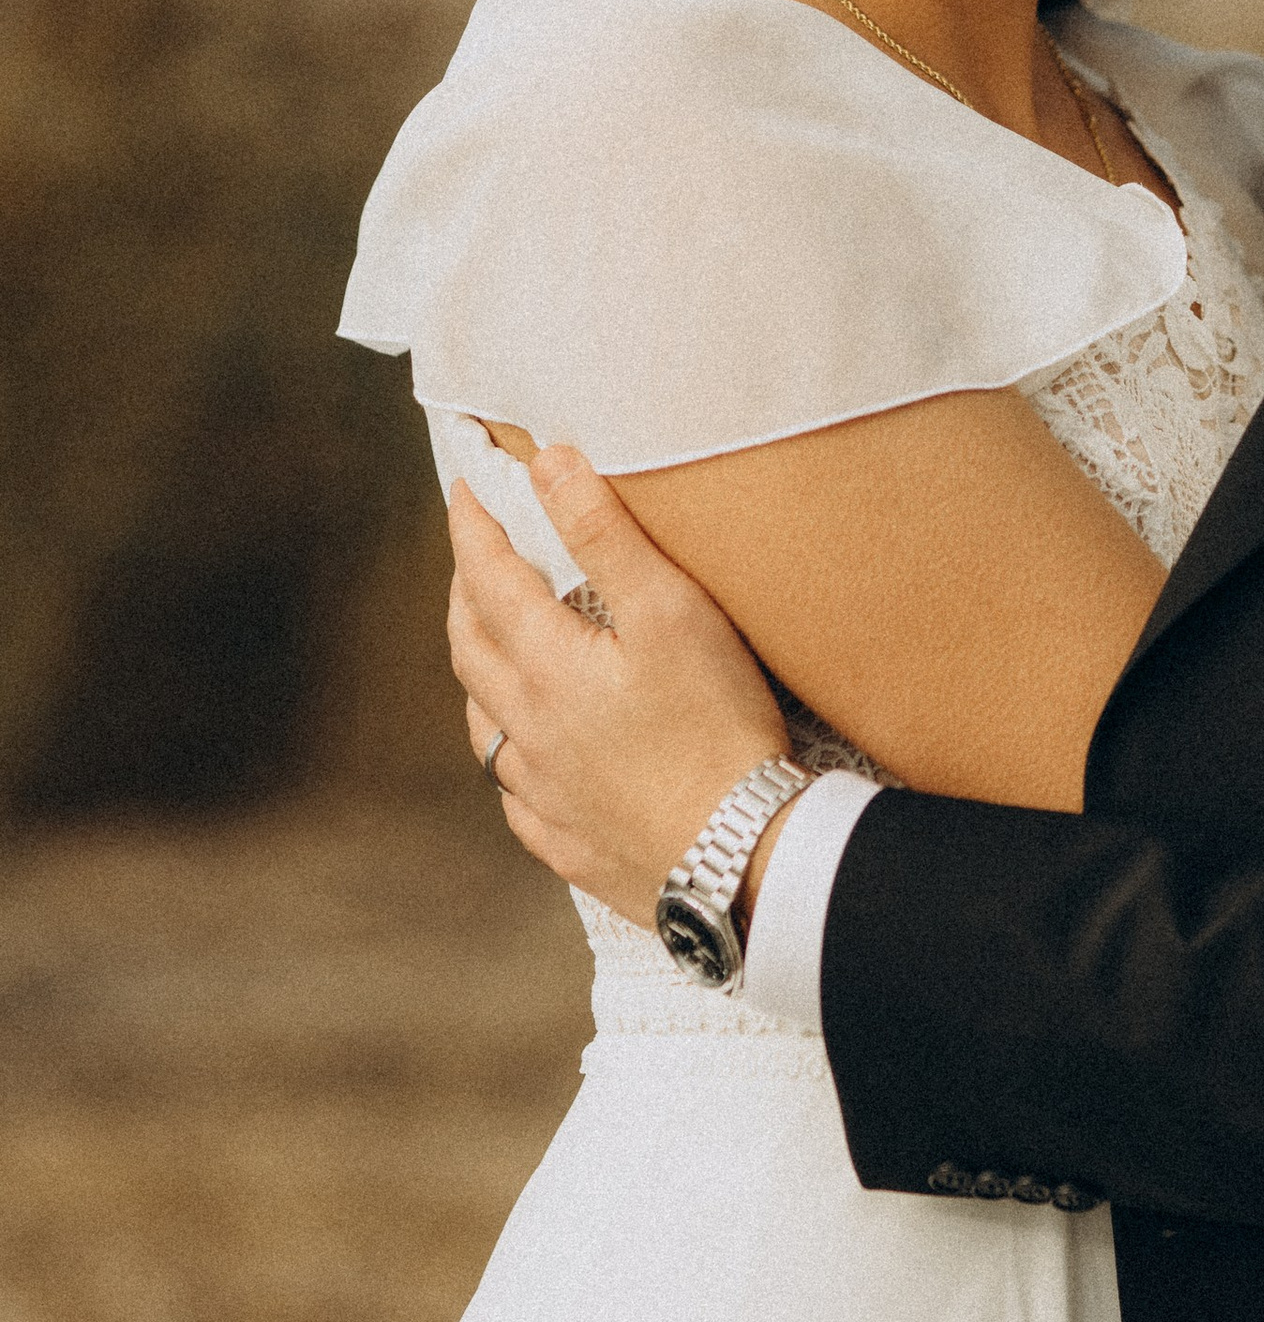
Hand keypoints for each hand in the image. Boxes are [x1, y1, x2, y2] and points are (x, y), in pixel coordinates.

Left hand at [449, 447, 789, 929]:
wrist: (740, 857)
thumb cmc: (715, 728)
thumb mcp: (670, 611)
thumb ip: (605, 534)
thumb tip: (549, 464)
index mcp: (548, 667)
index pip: (489, 579)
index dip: (473, 528)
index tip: (464, 489)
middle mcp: (529, 731)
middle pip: (472, 649)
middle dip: (466, 593)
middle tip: (475, 557)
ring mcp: (544, 793)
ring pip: (485, 723)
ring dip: (479, 672)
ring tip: (493, 646)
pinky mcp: (571, 841)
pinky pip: (516, 794)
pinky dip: (512, 756)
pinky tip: (531, 755)